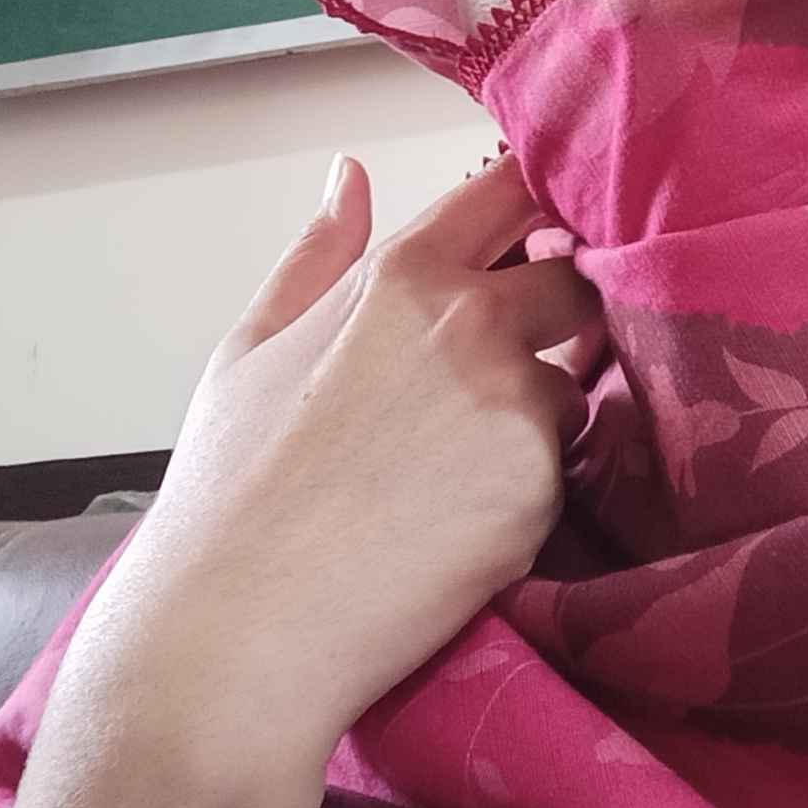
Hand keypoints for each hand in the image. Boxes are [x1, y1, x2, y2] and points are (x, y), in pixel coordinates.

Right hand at [77, 153, 603, 778]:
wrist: (240, 634)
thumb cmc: (232, 495)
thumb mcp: (250, 348)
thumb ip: (316, 252)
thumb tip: (351, 174)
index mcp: (399, 274)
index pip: (513, 191)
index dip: (543, 204)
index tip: (550, 229)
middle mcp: (471, 321)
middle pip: (574, 279)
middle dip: (563, 311)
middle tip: (515, 369)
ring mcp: (514, 401)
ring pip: (574, 380)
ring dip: (546, 409)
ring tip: (463, 469)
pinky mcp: (543, 485)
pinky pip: (567, 467)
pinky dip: (534, 485)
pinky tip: (468, 520)